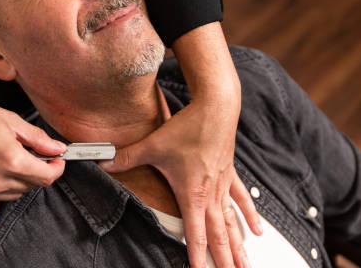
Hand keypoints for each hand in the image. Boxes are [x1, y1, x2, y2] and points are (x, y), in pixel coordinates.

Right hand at [0, 90, 66, 200]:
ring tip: (9, 156)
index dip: (56, 168)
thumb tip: (58, 149)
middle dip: (38, 171)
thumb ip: (38, 139)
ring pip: (14, 193)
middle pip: (32, 186)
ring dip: (20, 179)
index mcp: (9, 159)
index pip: (46, 177)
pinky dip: (0, 183)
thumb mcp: (10, 120)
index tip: (57, 160)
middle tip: (33, 153)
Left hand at [101, 91, 261, 266]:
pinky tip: (258, 231)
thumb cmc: (187, 128)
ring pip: (233, 223)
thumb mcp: (153, 145)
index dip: (198, 257)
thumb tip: (103, 162)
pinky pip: (241, 200)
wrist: (215, 108)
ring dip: (239, 245)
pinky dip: (250, 216)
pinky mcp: (229, 173)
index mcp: (192, 194)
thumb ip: (127, 157)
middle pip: (219, 235)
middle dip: (224, 260)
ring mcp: (222, 185)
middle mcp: (210, 194)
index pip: (195, 234)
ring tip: (245, 265)